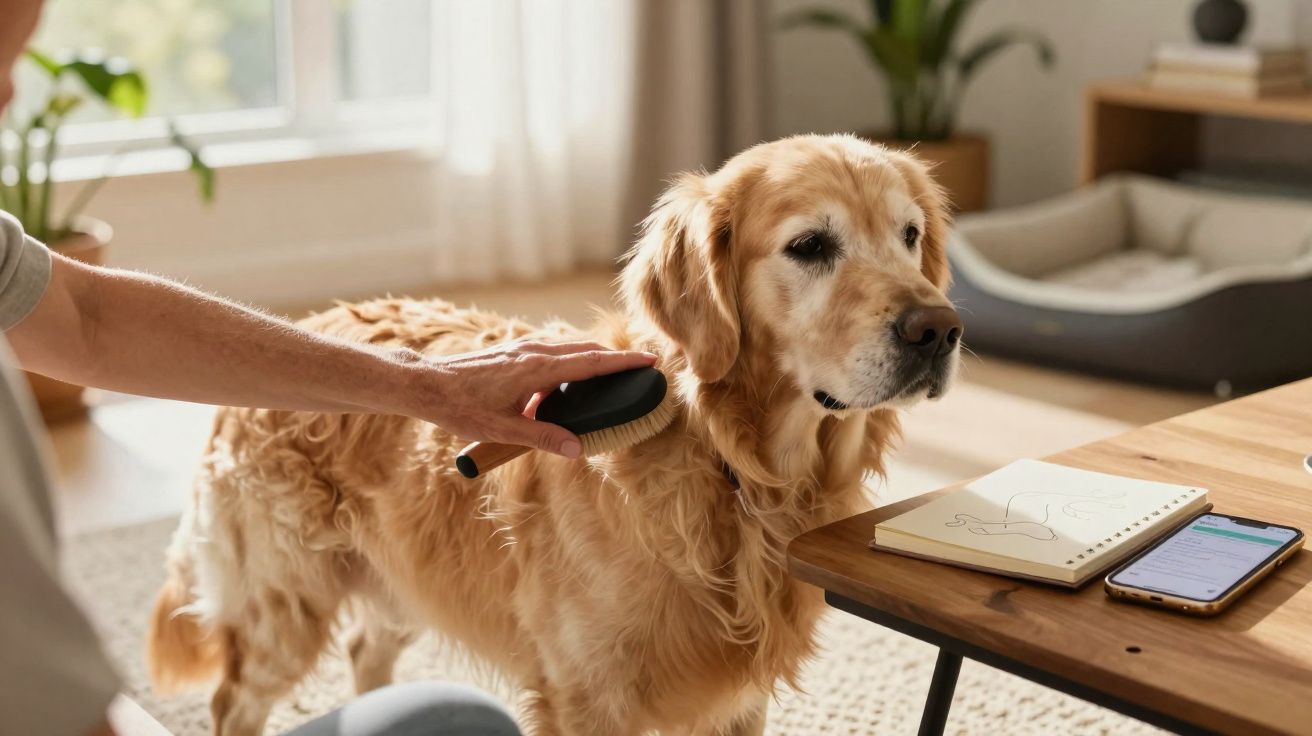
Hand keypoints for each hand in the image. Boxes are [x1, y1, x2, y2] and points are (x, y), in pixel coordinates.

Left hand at [418, 340, 657, 456]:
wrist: (426, 384)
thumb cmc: (461, 408)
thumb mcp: (504, 429)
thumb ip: (543, 438)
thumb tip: (578, 449)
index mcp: (537, 369)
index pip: (591, 362)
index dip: (622, 362)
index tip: (648, 360)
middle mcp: (533, 351)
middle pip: (585, 350)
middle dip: (614, 358)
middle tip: (639, 367)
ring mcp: (522, 348)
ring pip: (568, 348)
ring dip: (591, 358)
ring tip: (608, 375)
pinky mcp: (513, 351)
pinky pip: (552, 352)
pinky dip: (570, 361)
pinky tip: (565, 383)